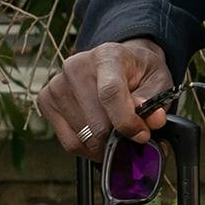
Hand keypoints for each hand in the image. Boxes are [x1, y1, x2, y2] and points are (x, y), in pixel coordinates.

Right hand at [40, 38, 172, 153]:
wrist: (117, 61)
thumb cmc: (138, 72)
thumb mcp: (158, 80)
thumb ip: (155, 101)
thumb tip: (153, 120)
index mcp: (106, 55)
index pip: (110, 93)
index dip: (127, 121)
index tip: (141, 135)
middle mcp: (76, 67)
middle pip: (97, 122)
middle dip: (119, 138)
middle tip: (133, 137)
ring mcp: (57, 84)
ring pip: (84, 137)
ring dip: (105, 144)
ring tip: (116, 134)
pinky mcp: (46, 100)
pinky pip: (70, 142)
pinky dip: (88, 148)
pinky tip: (100, 139)